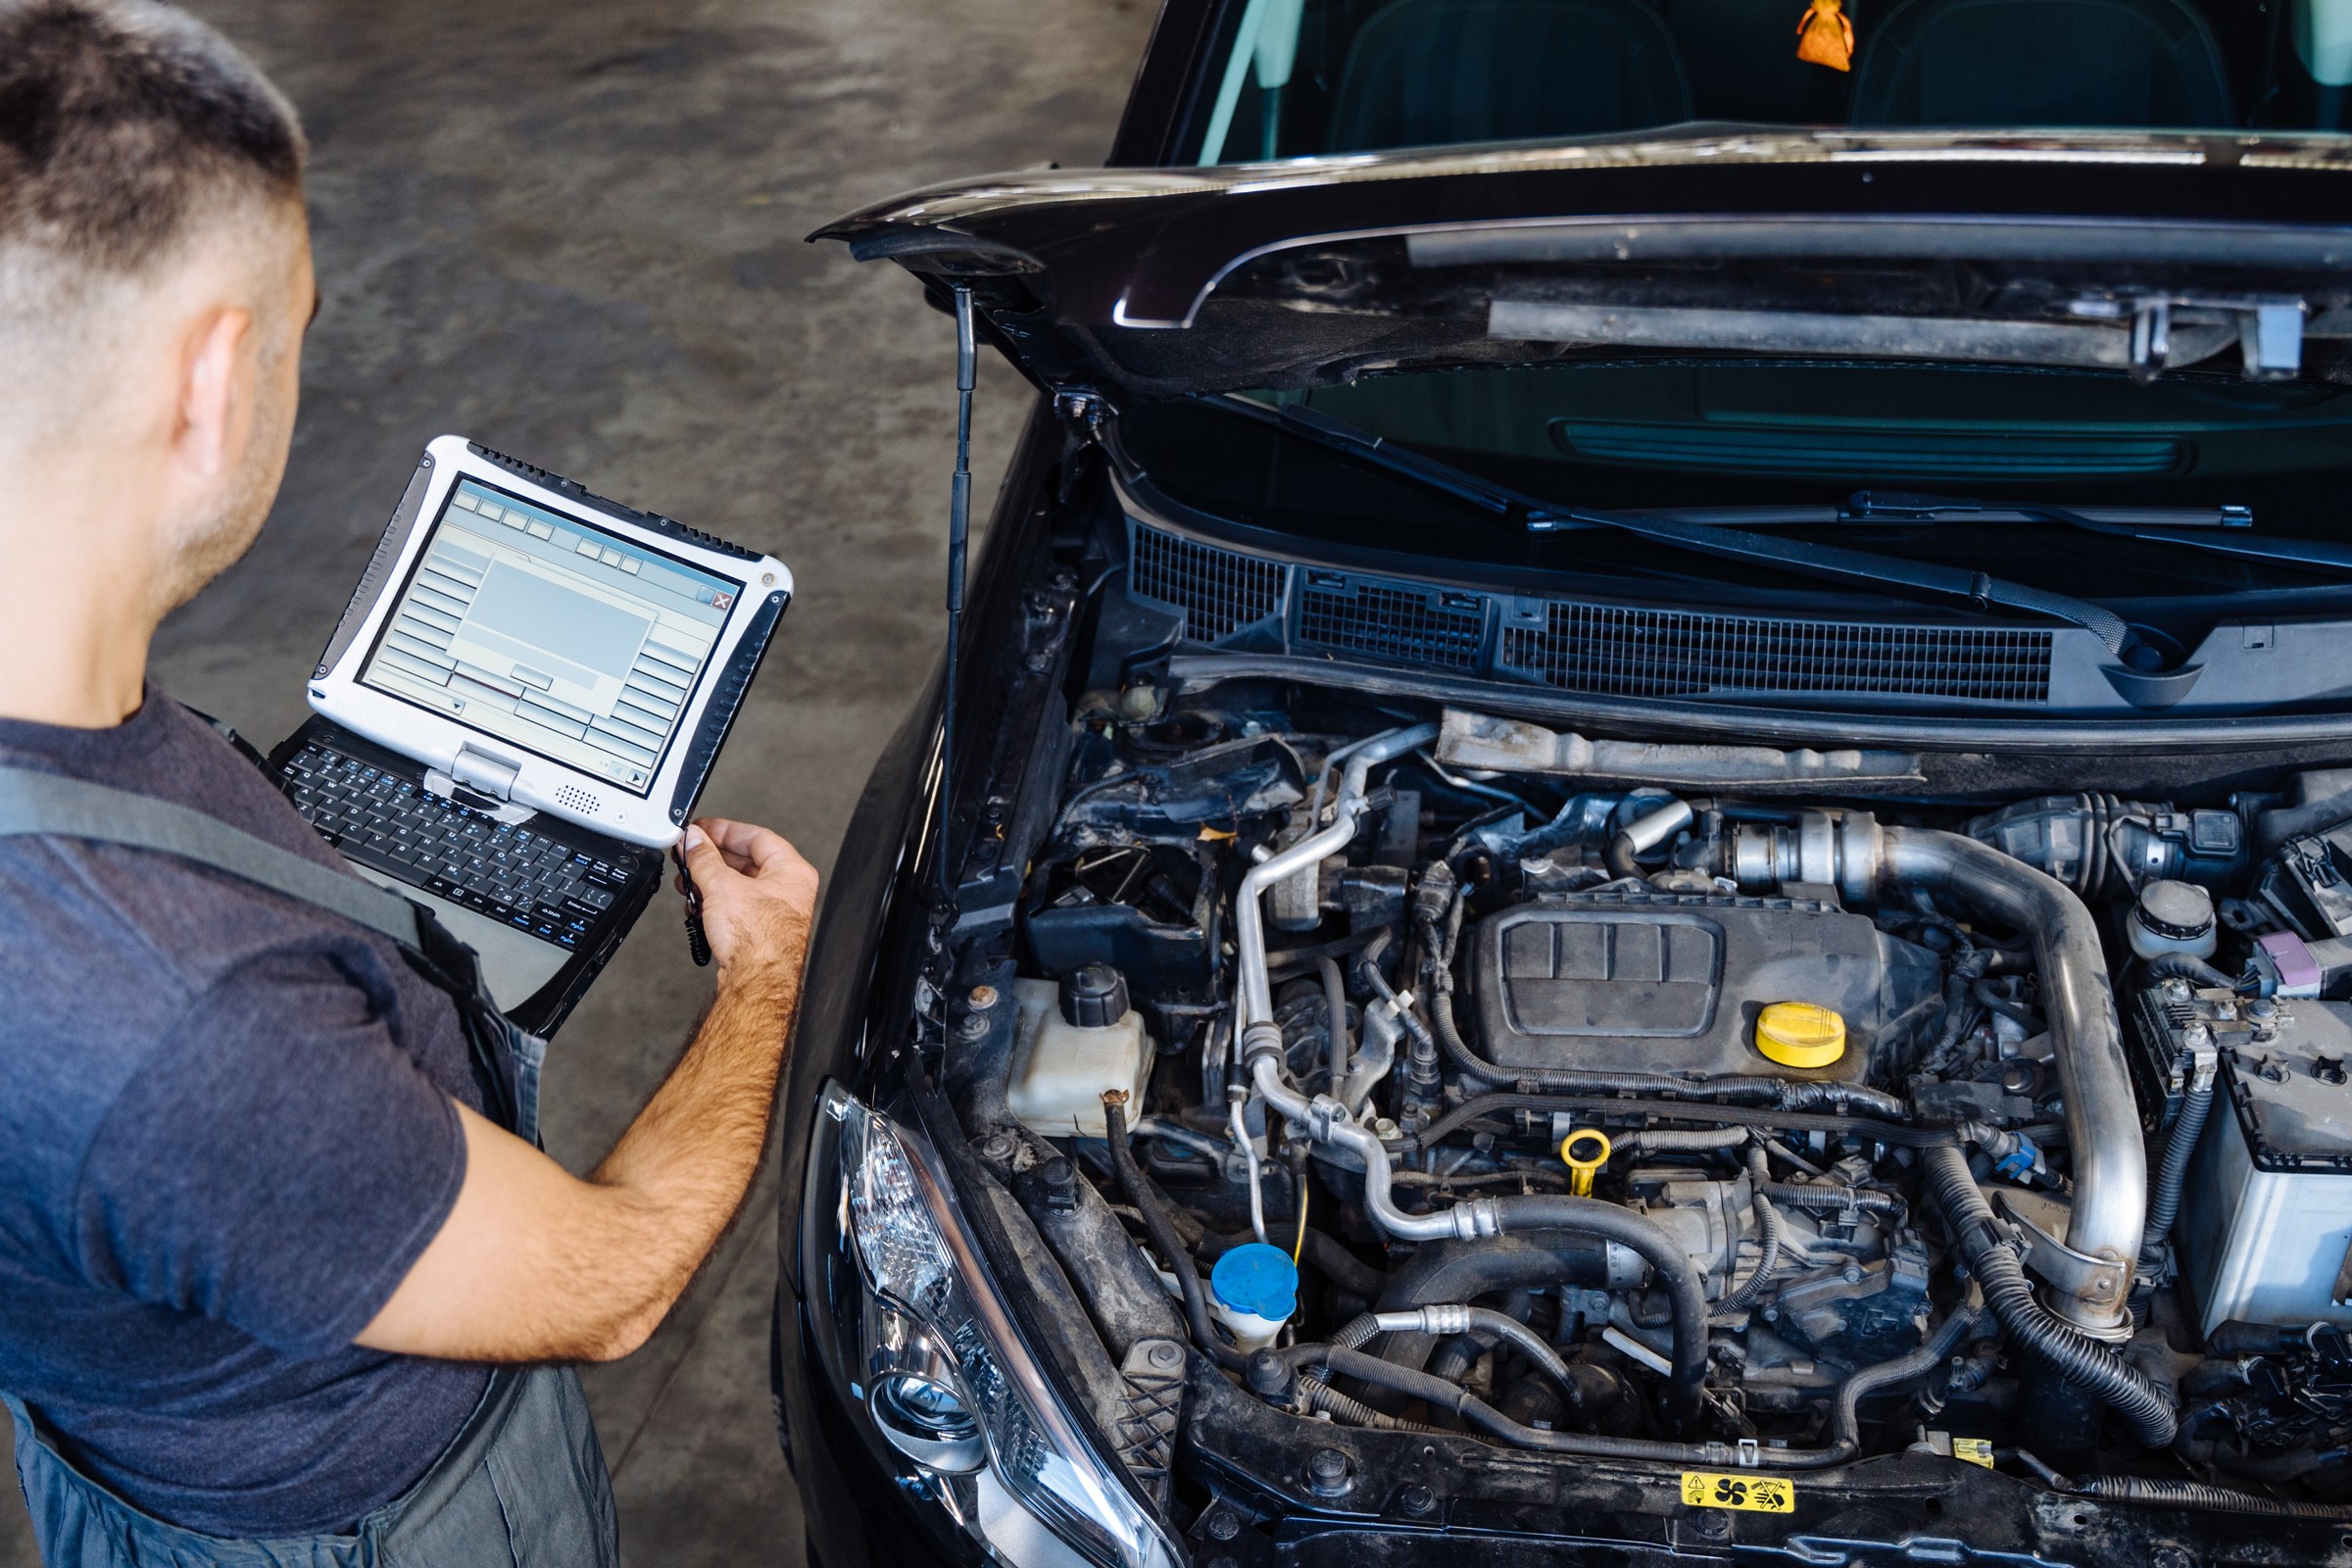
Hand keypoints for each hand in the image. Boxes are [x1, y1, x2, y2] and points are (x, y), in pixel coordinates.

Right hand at [676, 816, 817, 978]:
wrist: (757, 982)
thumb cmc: (759, 940)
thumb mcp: (722, 886)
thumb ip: (704, 858)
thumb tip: (694, 841)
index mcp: (792, 871)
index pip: (757, 836)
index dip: (725, 830)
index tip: (702, 829)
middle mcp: (789, 890)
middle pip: (746, 861)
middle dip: (713, 858)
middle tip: (690, 853)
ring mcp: (775, 913)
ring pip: (738, 886)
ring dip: (709, 881)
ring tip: (688, 879)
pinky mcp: (760, 932)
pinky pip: (734, 907)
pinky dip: (715, 902)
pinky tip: (696, 904)